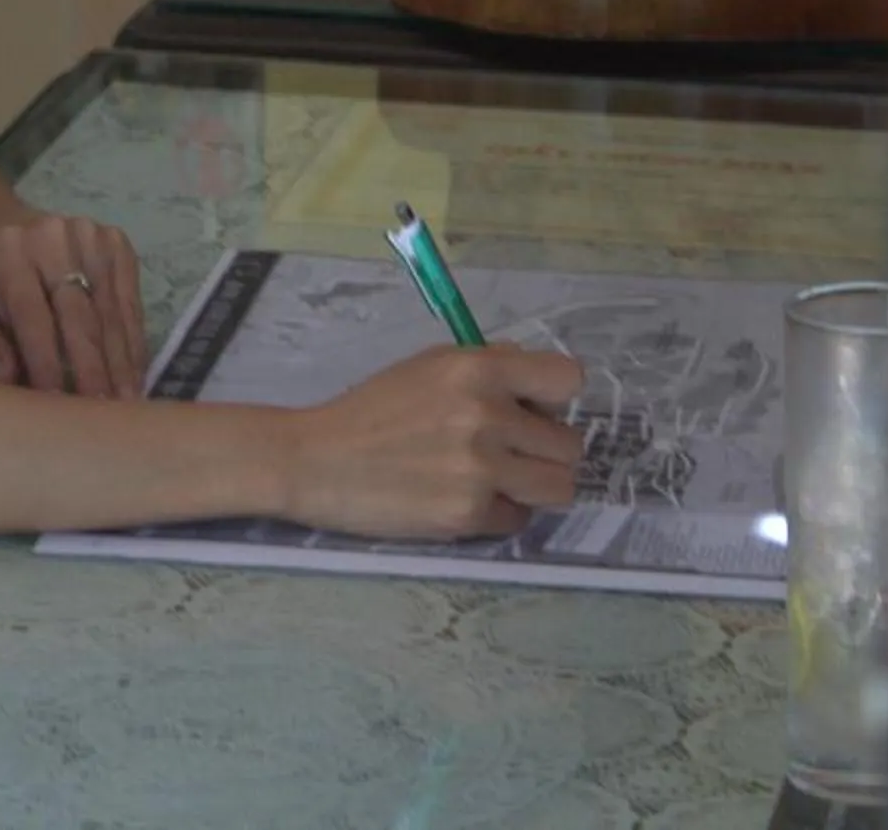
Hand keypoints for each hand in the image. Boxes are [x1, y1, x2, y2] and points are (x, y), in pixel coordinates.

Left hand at [0, 209, 147, 398]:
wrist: (4, 229)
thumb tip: (10, 381)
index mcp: (8, 255)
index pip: (33, 316)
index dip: (48, 362)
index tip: (61, 405)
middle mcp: (52, 238)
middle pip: (79, 314)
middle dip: (93, 368)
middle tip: (105, 414)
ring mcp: (90, 236)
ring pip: (111, 310)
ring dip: (121, 360)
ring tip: (127, 402)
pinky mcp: (116, 242)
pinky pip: (130, 301)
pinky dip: (133, 341)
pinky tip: (135, 373)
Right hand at [284, 344, 588, 540]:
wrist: (316, 460)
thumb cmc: (372, 409)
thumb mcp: (429, 367)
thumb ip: (487, 369)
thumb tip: (536, 387)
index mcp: (478, 369)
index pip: (568, 380)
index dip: (554, 400)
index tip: (534, 410)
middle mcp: (487, 415)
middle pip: (570, 444)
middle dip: (544, 450)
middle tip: (508, 452)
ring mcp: (481, 469)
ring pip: (559, 487)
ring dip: (533, 486)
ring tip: (498, 481)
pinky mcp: (468, 515)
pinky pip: (517, 520)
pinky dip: (497, 514)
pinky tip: (462, 500)